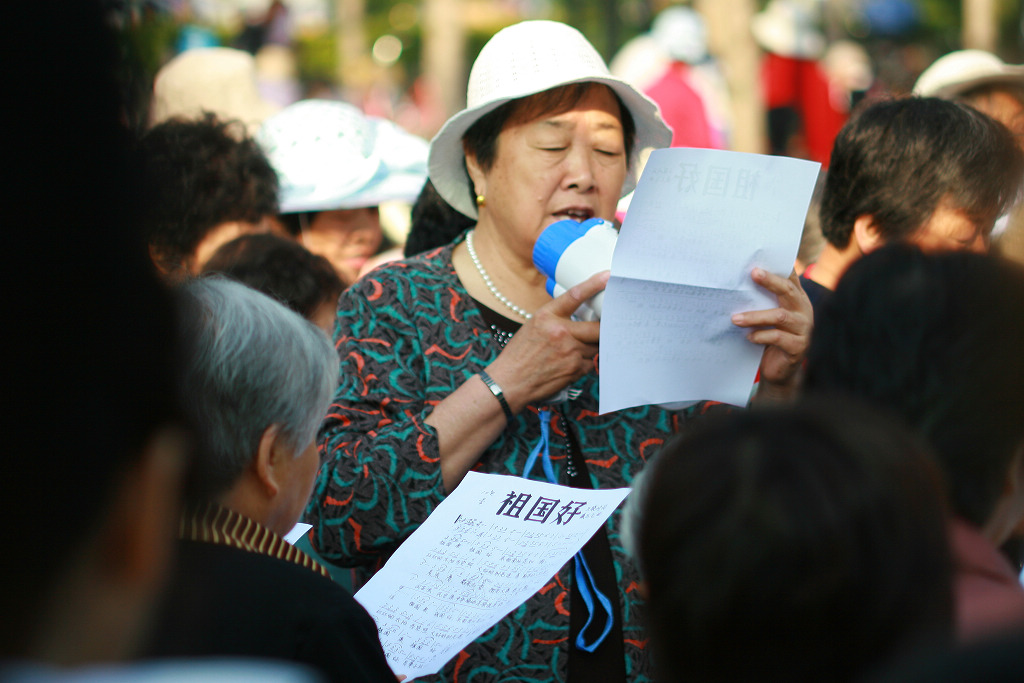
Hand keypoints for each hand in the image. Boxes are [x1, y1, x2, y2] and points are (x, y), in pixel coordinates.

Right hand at [486, 271, 607, 410]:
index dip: (594, 284)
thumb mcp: (533, 326)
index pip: (575, 295)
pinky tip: (572, 363)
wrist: (510, 382)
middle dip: (605, 327)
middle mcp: (560, 332)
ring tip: (578, 348)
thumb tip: (580, 315)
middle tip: (609, 326)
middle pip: (598, 327)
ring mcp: (570, 351)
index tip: (607, 276)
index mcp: (547, 316)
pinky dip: (586, 362)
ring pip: (597, 346)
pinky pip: (591, 362)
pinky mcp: (575, 369)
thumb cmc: (519, 355)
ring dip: (593, 346)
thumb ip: (556, 318)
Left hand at [731, 268, 811, 401]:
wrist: (781, 370)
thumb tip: (737, 285)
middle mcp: (804, 310)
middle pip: (788, 291)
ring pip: (780, 316)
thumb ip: (762, 301)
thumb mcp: (769, 317)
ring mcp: (804, 329)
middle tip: (753, 273)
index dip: (780, 267)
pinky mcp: (799, 347)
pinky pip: (778, 338)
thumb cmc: (772, 338)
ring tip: (735, 318)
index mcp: (798, 299)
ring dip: (755, 316)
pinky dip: (761, 335)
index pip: (791, 278)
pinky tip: (748, 337)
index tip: (764, 257)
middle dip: (770, 281)